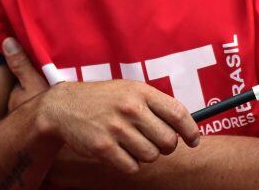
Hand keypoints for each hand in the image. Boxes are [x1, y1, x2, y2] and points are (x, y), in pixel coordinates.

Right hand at [1, 38, 201, 174]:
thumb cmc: (103, 100)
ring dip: (145, 155)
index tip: (194, 140)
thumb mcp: (130, 91)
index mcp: (141, 92)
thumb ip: (155, 105)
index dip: (191, 131)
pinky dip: (130, 164)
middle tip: (155, 142)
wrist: (64, 107)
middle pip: (168, 141)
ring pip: (151, 156)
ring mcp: (116, 128)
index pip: (178, 113)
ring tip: (131, 143)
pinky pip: (132, 167)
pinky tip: (120, 152)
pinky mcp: (103, 147)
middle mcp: (131, 109)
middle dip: (165, 146)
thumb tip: (186, 125)